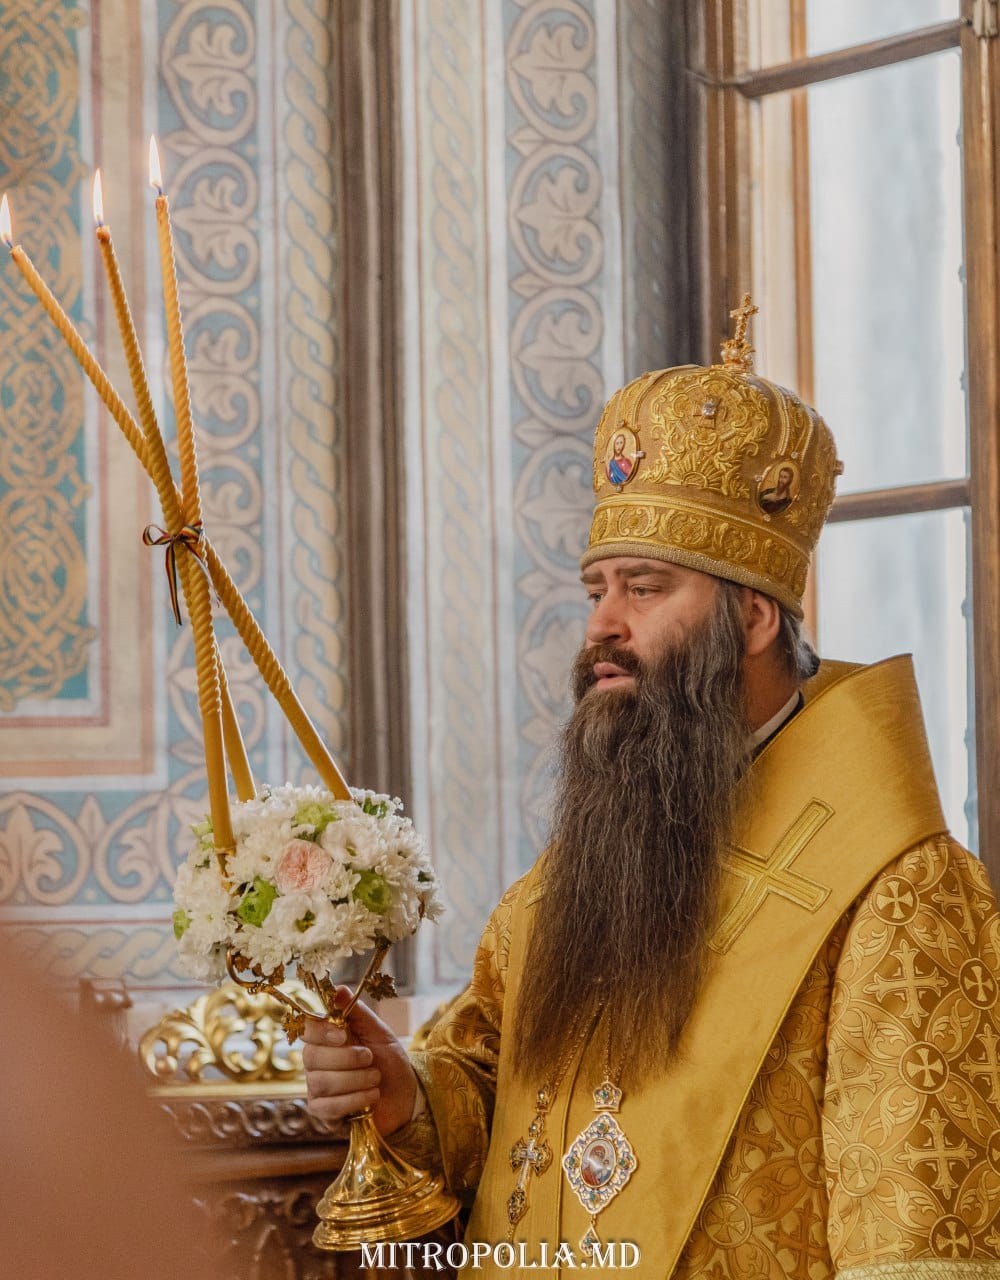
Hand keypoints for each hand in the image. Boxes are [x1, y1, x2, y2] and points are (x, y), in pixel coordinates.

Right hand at [302, 990, 418, 1135]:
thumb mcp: (378, 1031)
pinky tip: (371, 1096)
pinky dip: (353, 1100)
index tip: (343, 1034)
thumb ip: (357, 1012)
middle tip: (370, 1059)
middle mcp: (316, 1061)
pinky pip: (326, 1106)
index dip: (321, 1032)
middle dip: (347, 1058)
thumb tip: (338, 988)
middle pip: (311, 1057)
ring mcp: (316, 1087)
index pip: (307, 1029)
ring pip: (320, 1082)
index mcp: (327, 1037)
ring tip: (375, 1078)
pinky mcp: (322, 1111)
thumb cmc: (389, 1060)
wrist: (405, 1093)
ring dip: (355, 1080)